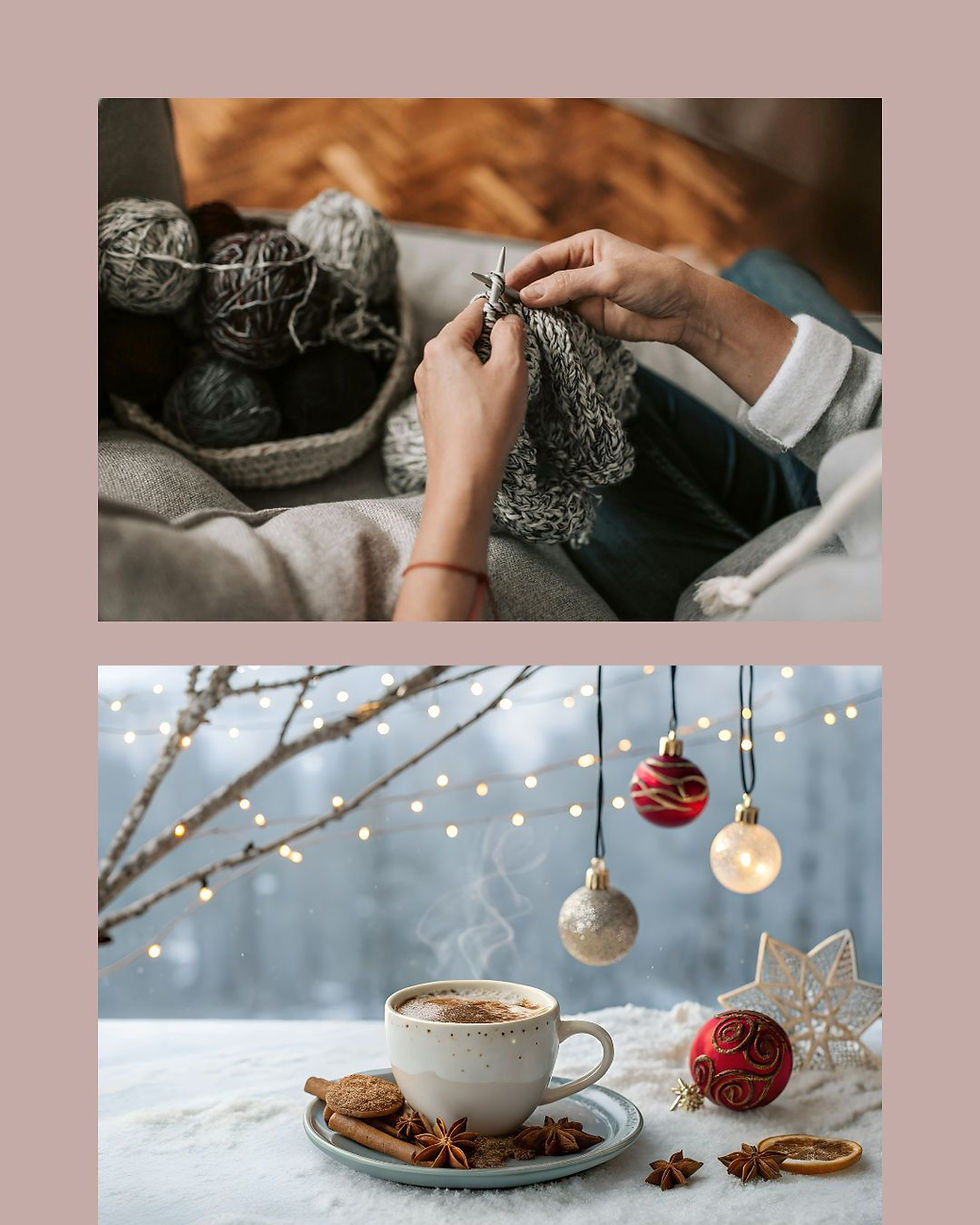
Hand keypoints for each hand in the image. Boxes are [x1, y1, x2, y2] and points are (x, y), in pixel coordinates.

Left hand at [414, 299, 527, 504]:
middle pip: (467, 337)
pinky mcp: (431, 410)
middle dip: (493, 347)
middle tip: (512, 371)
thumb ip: (511, 333)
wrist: (463, 475)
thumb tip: (508, 320)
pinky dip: (474, 392)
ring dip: (485, 371)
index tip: (518, 327)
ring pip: (463, 364)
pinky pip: (456, 388)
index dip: (501, 314)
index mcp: (443, 345)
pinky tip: (486, 413)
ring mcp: (426, 388)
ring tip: (499, 397)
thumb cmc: (487, 423)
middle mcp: (427, 363)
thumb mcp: (511, 368)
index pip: (476, 310)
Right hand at [508, 229, 701, 344]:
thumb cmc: (652, 279)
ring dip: (534, 313)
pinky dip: (548, 327)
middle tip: (503, 309)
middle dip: (524, 294)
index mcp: (584, 247)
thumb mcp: (609, 277)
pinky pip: (561, 322)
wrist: (681, 310)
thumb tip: (529, 295)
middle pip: (541, 281)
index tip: (504, 288)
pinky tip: (536, 334)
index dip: (522, 272)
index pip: (543, 258)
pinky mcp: (588, 319)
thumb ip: (568, 286)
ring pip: (548, 303)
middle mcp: (579, 269)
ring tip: (515, 324)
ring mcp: (582, 295)